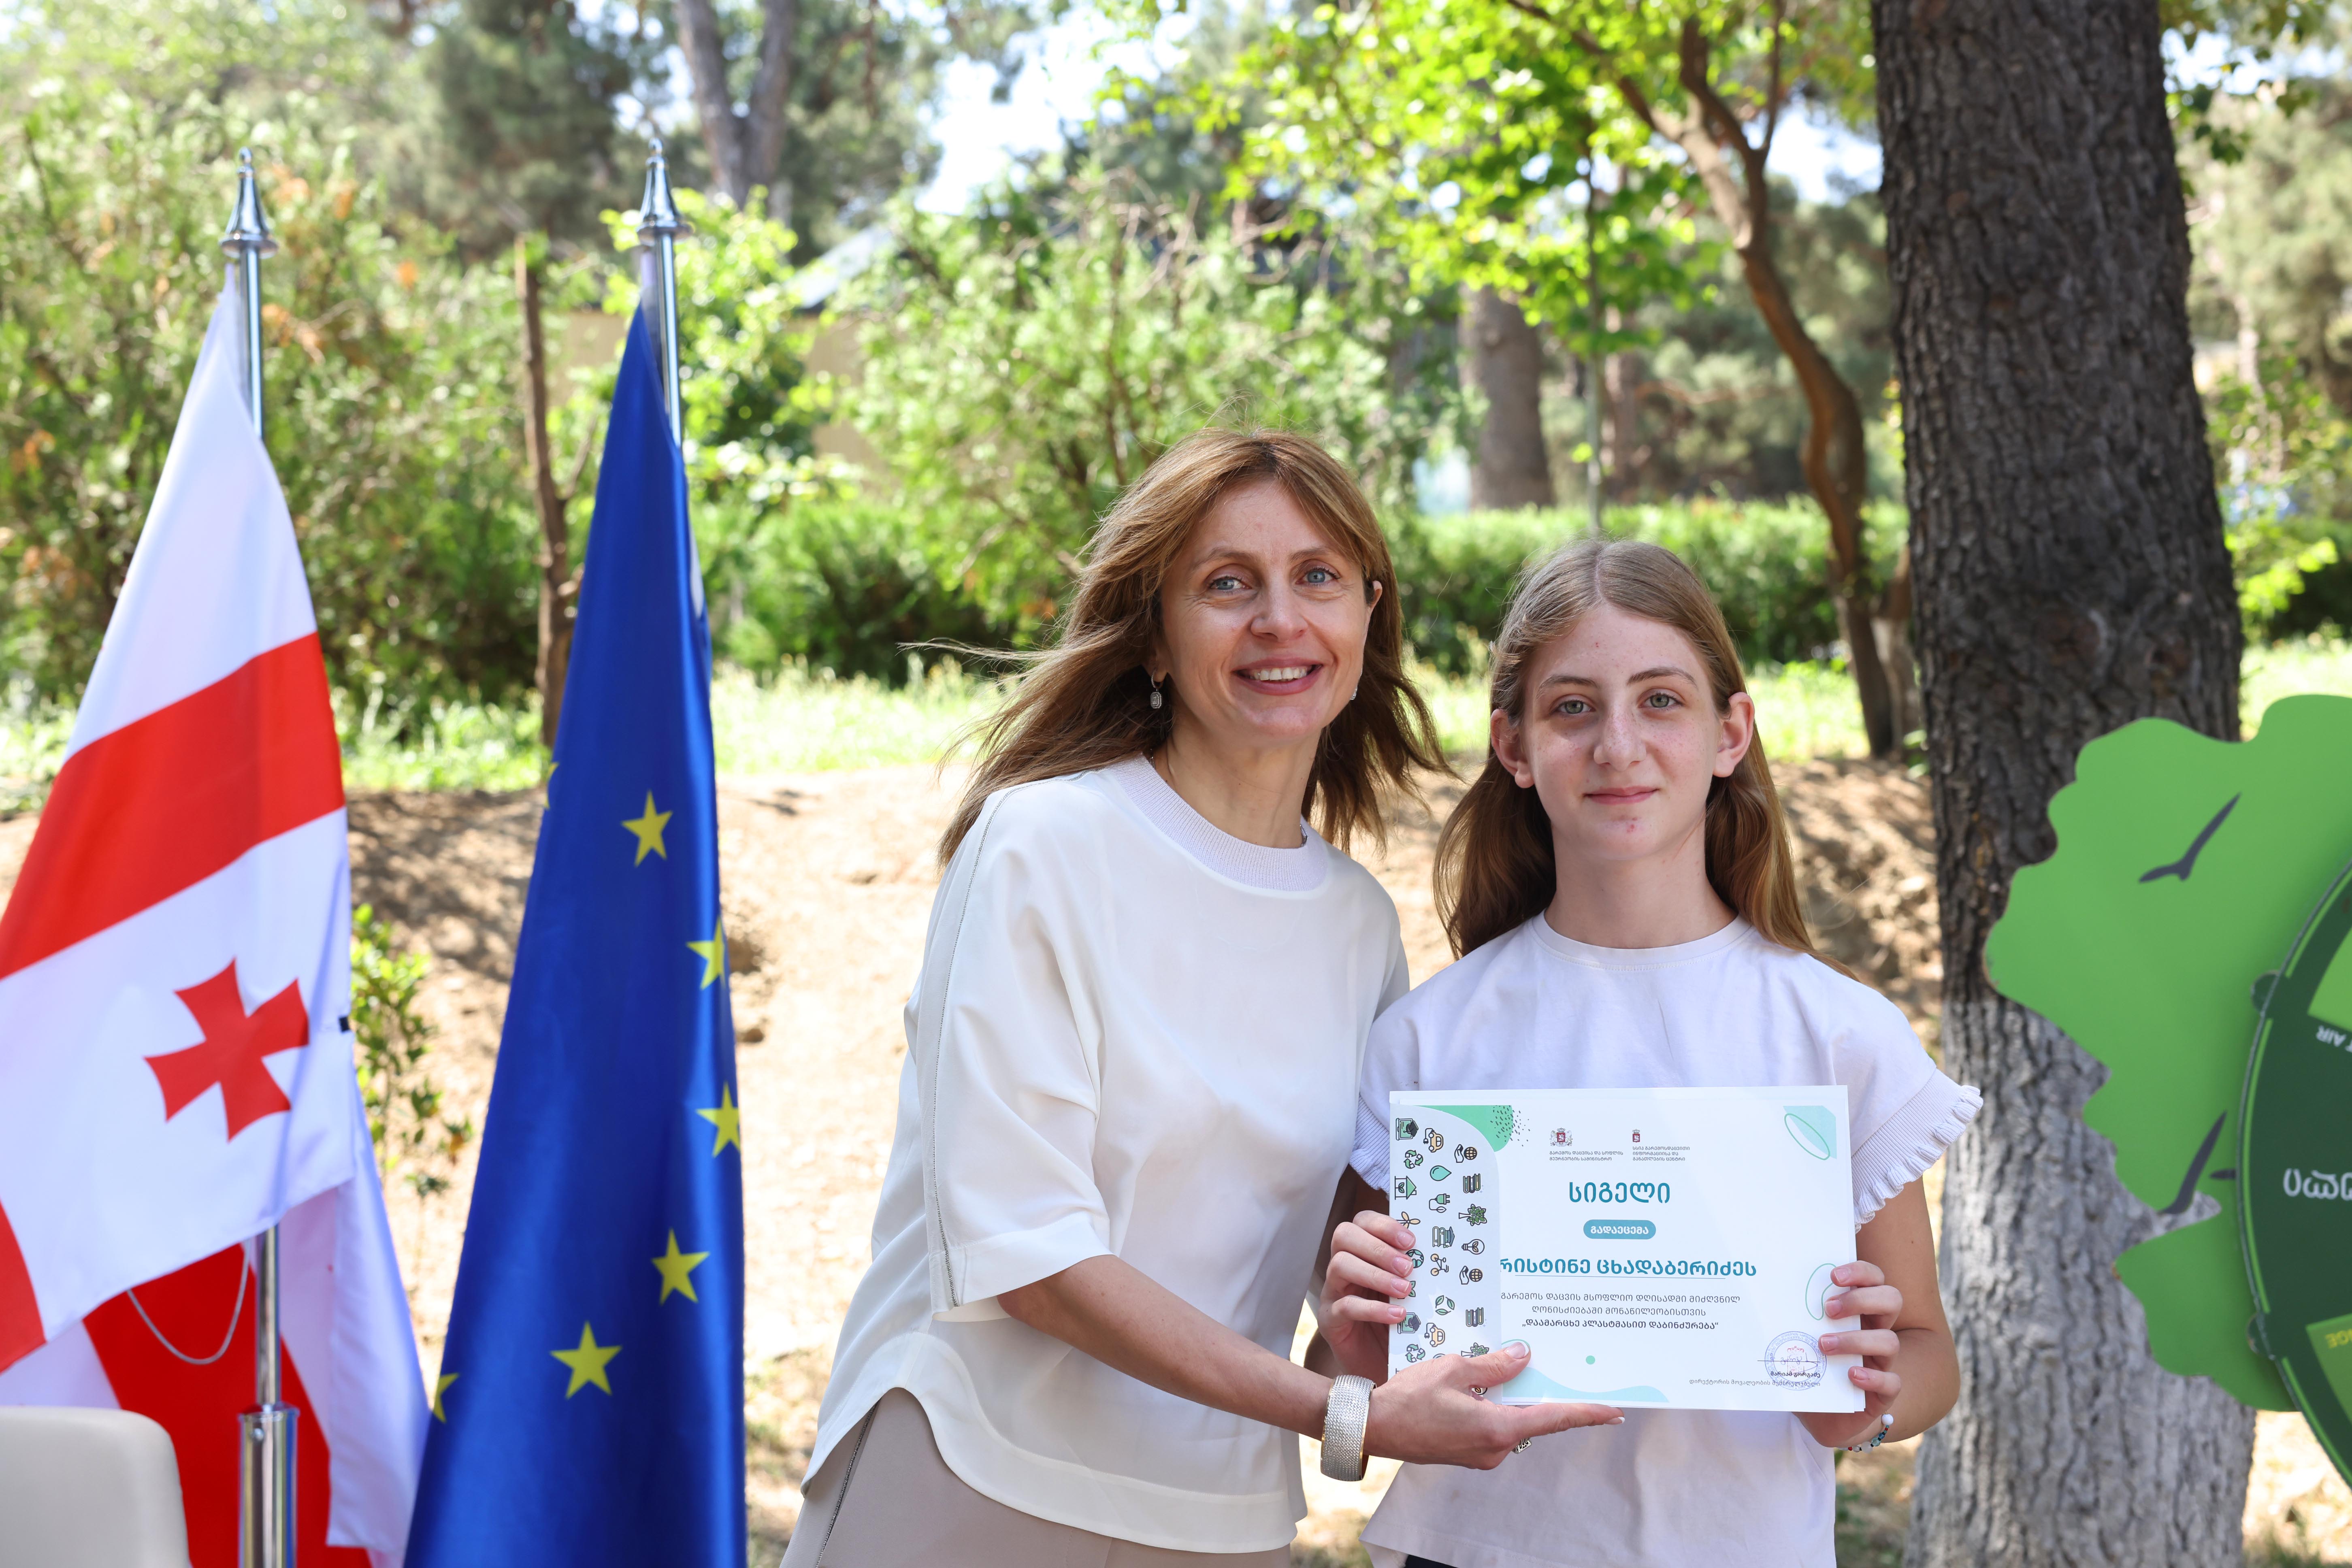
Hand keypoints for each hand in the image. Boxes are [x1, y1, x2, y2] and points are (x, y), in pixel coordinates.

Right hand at [1317, 1208, 1415, 1382]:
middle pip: (1344, 1235)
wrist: (1389, 1369)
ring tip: (1405, 1290)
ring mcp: (1333, 1292)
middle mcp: (1344, 1267)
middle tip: (1408, 1267)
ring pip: (1340, 1265)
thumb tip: (1442, 1253)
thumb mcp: (1412, 1292)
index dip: (1384, 1225)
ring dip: (1375, 1274)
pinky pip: (1345, 1306)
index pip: (1362, 1221)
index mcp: (1363, 1252)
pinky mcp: (1330, 1320)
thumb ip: (1416, 1271)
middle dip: (1378, 1247)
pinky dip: (1373, 1308)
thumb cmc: (1403, 1325)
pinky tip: (1398, 1316)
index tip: (1410, 1241)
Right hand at [1363, 1341, 1620, 1468]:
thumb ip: (1493, 1365)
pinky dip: (1493, 1408)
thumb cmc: (1409, 1398)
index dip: (1587, 1413)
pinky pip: (1491, 1427)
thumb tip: (1523, 1357)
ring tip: (1506, 1368)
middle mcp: (1495, 1448)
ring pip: (1510, 1421)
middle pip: (1532, 1418)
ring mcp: (1480, 1455)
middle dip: (1542, 1396)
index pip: (1554, 1419)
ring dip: (1511, 1399)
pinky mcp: (1466, 1453)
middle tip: (1559, 1372)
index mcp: (1497, 1428)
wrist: (1373, 1427)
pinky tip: (1480, 1386)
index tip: (1614, 1411)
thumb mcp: (1454, 1369)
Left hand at [1798, 1260, 1904, 1447]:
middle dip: (1861, 1299)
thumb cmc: (1809, 1367)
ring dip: (1856, 1340)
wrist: (1821, 1415)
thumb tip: (1754, 1296)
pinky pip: (1892, 1382)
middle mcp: (1874, 1331)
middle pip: (1891, 1299)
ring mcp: (1882, 1362)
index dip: (1860, 1272)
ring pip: (1889, 1341)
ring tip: (1824, 1344)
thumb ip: (1791, 1317)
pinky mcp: (1883, 1393)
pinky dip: (1873, 1377)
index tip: (1833, 1276)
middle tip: (1828, 1309)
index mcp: (1858, 1311)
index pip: (1873, 1279)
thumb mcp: (1799, 1338)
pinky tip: (1851, 1375)